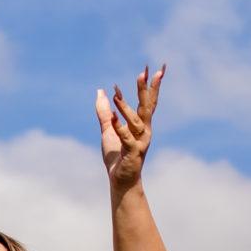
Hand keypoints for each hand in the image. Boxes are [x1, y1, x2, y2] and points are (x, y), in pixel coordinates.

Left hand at [97, 64, 164, 191]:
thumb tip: (100, 91)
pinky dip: (120, 128)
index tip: (147, 69)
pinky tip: (113, 118)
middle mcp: (144, 131)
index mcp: (141, 125)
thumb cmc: (117, 156)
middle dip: (146, 90)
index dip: (149, 86)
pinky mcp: (133, 153)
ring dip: (125, 108)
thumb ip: (104, 111)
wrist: (120, 181)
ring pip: (135, 121)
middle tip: (144, 72)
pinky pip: (126, 138)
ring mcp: (140, 142)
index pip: (148, 102)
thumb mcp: (108, 129)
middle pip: (146, 107)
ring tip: (115, 95)